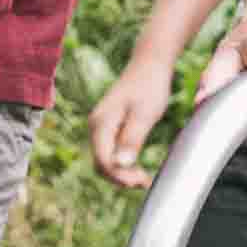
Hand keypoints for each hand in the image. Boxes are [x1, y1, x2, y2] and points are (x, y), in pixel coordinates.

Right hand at [87, 56, 178, 187]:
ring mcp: (100, 126)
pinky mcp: (109, 126)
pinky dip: (122, 162)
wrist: (150, 65)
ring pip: (105, 159)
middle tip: (144, 181)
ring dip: (121, 172)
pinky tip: (137, 167)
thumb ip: (132, 139)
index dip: (120, 177)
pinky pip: (110, 151)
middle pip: (101, 163)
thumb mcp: (144, 115)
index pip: (104, 161)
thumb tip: (121, 165)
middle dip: (120, 178)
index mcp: (101, 124)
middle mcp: (96, 126)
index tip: (142, 181)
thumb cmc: (149, 87)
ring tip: (142, 178)